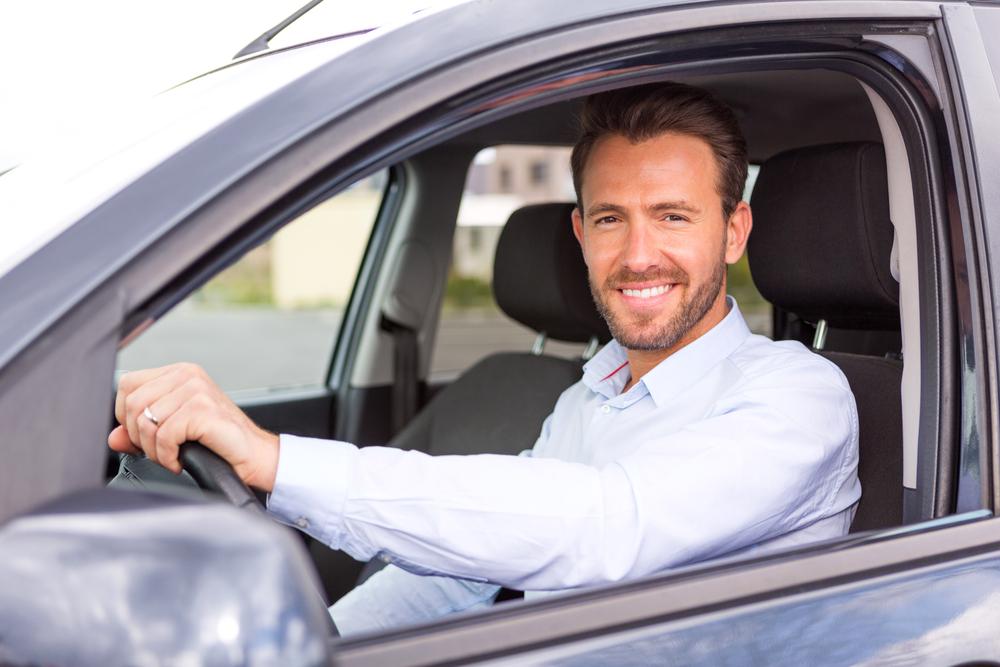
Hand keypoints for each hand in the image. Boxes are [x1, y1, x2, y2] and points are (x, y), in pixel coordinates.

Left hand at [109, 363, 279, 491]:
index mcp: (179, 373)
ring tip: (172, 457)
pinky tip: (180, 461)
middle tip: (159, 451)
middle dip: (138, 437)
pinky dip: (167, 457)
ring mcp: (196, 389)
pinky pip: (164, 436)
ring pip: (145, 421)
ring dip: (154, 450)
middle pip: (132, 403)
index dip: (125, 416)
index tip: (141, 437)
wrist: (254, 455)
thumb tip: (114, 437)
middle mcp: (188, 375)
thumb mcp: (173, 432)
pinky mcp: (202, 409)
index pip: (128, 384)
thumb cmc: (219, 442)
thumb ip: (140, 432)